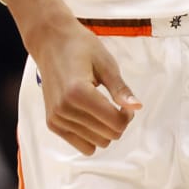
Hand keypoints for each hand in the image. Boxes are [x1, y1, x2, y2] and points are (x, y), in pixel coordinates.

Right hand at [23, 14, 141, 155]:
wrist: (50, 42)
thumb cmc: (80, 47)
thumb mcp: (106, 63)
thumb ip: (120, 89)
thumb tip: (137, 107)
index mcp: (78, 92)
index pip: (115, 123)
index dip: (127, 115)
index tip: (124, 101)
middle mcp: (64, 109)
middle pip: (108, 136)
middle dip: (118, 122)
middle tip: (114, 102)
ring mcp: (56, 118)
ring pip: (96, 144)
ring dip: (105, 130)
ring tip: (101, 108)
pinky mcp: (52, 123)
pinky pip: (81, 145)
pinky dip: (91, 135)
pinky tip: (90, 117)